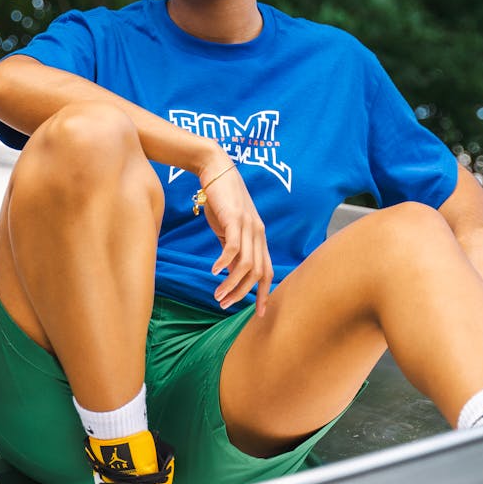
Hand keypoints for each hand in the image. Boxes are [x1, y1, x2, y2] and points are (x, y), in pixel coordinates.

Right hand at [196, 161, 273, 315]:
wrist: (216, 170)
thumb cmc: (221, 201)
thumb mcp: (228, 229)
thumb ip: (232, 249)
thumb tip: (231, 272)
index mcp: (259, 238)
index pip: (268, 272)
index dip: (264, 294)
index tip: (257, 313)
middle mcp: (258, 233)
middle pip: (258, 273)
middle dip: (242, 294)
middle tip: (224, 305)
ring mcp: (249, 226)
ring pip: (247, 264)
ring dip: (232, 284)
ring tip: (217, 295)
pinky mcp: (235, 218)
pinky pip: (233, 247)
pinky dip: (224, 263)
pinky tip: (214, 272)